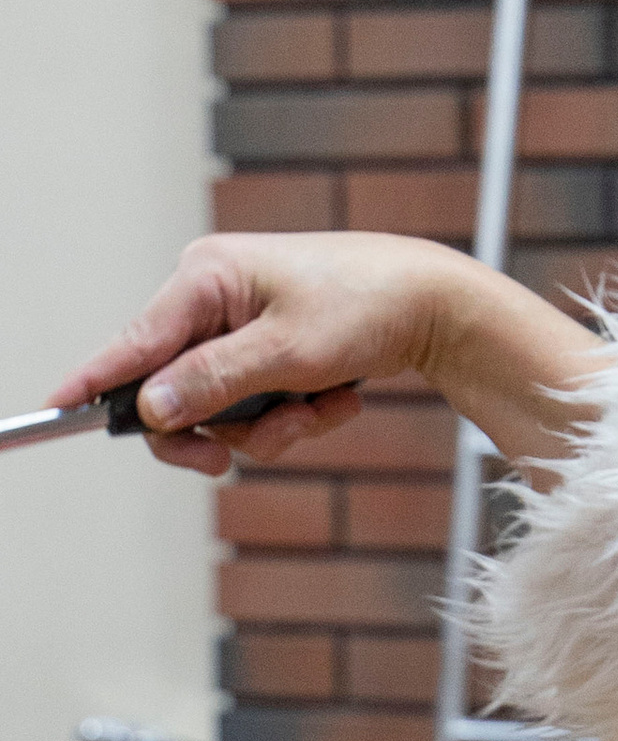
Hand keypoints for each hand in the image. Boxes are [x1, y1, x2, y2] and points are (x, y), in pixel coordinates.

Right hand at [59, 232, 607, 478]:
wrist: (439, 305)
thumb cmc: (367, 309)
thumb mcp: (288, 354)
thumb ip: (214, 382)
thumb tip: (151, 407)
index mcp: (205, 278)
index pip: (134, 342)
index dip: (95, 382)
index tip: (55, 410)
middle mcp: (215, 297)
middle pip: (175, 390)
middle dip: (219, 428)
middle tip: (224, 462)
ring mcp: (244, 325)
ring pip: (225, 410)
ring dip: (272, 426)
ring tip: (319, 406)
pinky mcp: (273, 349)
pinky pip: (263, 406)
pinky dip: (299, 415)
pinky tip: (337, 400)